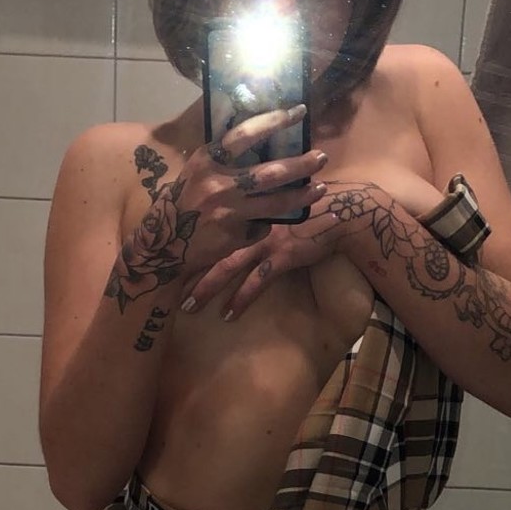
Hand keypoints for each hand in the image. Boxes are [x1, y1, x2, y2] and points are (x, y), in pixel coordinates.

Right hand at [171, 105, 329, 276]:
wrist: (162, 245)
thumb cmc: (182, 204)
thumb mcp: (196, 173)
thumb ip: (224, 162)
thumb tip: (264, 148)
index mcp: (207, 159)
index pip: (246, 133)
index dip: (275, 120)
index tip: (299, 111)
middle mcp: (218, 182)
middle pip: (271, 172)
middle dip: (302, 164)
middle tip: (321, 157)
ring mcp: (227, 209)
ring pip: (277, 202)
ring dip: (302, 195)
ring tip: (320, 189)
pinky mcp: (234, 234)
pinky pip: (261, 226)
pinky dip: (264, 225)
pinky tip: (258, 226)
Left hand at [180, 196, 345, 319]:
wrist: (342, 209)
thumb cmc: (310, 201)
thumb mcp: (276, 194)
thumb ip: (253, 201)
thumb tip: (234, 209)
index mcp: (245, 201)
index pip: (207, 222)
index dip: (186, 242)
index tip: (167, 257)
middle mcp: (250, 218)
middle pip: (209, 246)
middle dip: (187, 269)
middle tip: (168, 287)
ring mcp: (265, 237)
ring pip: (227, 266)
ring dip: (207, 289)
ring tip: (190, 306)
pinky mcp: (283, 254)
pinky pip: (256, 282)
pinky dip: (241, 299)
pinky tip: (229, 315)